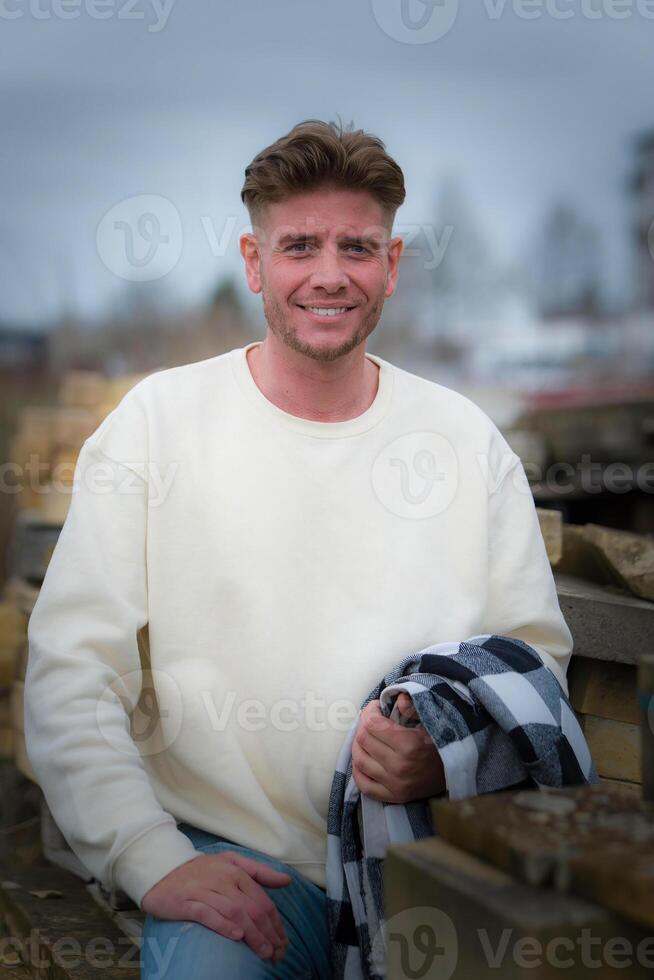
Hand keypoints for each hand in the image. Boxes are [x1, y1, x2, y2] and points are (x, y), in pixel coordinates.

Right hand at [141, 851, 291, 961]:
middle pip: (252, 909)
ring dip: (253, 934)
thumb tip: (287, 880)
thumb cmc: (200, 870)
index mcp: (237, 871)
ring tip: (264, 952)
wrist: (162, 868)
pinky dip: (223, 925)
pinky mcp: (187, 902)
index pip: (263, 900)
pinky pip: (207, 914)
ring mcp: (205, 891)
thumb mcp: (231, 862)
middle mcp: (223, 880)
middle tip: (277, 954)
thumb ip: (259, 872)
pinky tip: (236, 936)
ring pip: (235, 912)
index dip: (276, 923)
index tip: (283, 942)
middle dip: (269, 933)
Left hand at [351, 692, 444, 803]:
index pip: (372, 724)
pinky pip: (365, 785)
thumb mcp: (431, 721)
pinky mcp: (394, 797)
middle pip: (363, 740)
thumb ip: (413, 707)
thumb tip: (399, 699)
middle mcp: (400, 766)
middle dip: (363, 725)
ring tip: (365, 737)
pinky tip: (363, 760)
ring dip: (358, 745)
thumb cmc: (440, 742)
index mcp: (409, 744)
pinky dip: (358, 772)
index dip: (369, 711)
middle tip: (370, 720)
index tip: (375, 707)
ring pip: (360, 761)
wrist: (455, 773)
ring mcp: (395, 784)